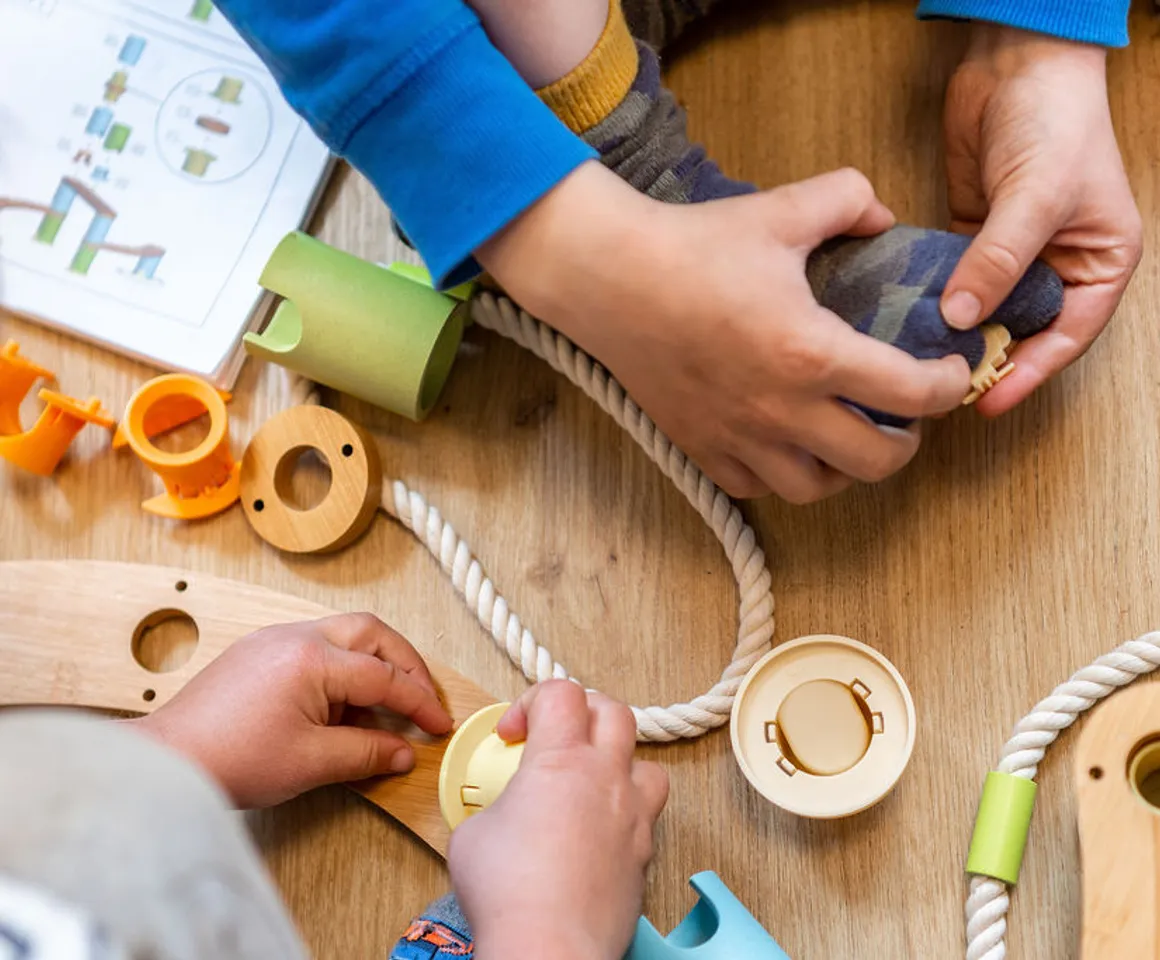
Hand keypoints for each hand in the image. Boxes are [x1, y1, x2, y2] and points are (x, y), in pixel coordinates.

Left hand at [127, 614, 451, 807]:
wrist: (167, 762)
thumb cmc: (228, 760)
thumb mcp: (311, 763)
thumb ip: (366, 752)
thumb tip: (402, 752)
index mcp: (312, 659)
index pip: (384, 676)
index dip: (418, 703)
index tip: (438, 724)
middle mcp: (294, 637)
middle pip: (371, 633)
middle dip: (404, 665)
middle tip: (420, 699)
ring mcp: (273, 640)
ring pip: (343, 635)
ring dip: (371, 666)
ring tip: (379, 713)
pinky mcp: (257, 652)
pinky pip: (315, 648)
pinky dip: (340, 671)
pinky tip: (339, 709)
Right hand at [449, 681, 668, 959]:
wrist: (549, 948)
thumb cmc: (509, 893)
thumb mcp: (474, 832)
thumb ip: (497, 805)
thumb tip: (506, 815)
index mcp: (561, 759)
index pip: (562, 692)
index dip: (532, 702)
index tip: (514, 734)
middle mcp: (606, 778)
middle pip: (613, 711)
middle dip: (582, 714)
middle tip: (556, 738)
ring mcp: (633, 816)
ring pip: (646, 761)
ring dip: (618, 762)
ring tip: (590, 783)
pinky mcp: (644, 854)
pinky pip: (648, 814)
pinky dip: (626, 812)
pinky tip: (598, 832)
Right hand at [478, 162, 968, 501]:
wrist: (609, 277)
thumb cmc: (693, 246)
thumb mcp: (780, 210)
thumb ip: (849, 200)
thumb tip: (884, 217)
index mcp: (812, 353)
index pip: (911, 394)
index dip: (948, 386)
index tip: (949, 372)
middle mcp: (781, 409)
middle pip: (875, 462)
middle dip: (907, 442)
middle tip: (906, 415)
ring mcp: (738, 435)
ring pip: (815, 488)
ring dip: (844, 469)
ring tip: (846, 436)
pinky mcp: (699, 445)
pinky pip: (754, 486)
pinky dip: (780, 474)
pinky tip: (783, 442)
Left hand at [940, 24, 1141, 414]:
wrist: (1015, 62)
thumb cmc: (1054, 120)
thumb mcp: (1036, 196)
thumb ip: (999, 259)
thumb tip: (961, 316)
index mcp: (1098, 264)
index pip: (1066, 336)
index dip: (1029, 372)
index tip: (988, 400)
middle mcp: (1056, 265)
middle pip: (1020, 331)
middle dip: (984, 359)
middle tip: (941, 390)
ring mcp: (1011, 255)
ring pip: (981, 311)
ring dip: (952, 335)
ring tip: (916, 366)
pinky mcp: (971, 240)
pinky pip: (951, 282)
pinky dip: (931, 302)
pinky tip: (904, 323)